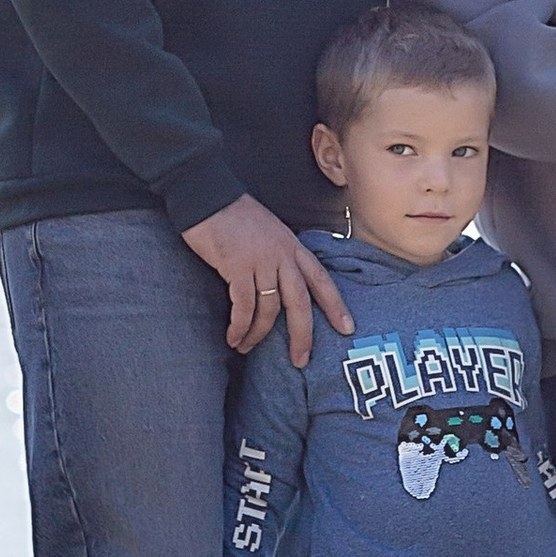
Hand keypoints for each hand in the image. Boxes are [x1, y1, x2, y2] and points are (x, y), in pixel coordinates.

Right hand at [179, 194, 354, 360]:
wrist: (208, 196)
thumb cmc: (236, 217)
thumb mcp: (271, 233)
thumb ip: (281, 257)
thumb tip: (282, 287)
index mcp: (293, 247)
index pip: (321, 279)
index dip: (336, 305)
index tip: (347, 328)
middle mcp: (282, 255)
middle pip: (300, 302)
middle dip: (303, 335)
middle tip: (301, 360)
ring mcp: (261, 260)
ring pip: (269, 309)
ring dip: (258, 334)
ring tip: (247, 347)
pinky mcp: (237, 266)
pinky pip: (243, 306)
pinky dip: (239, 326)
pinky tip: (234, 338)